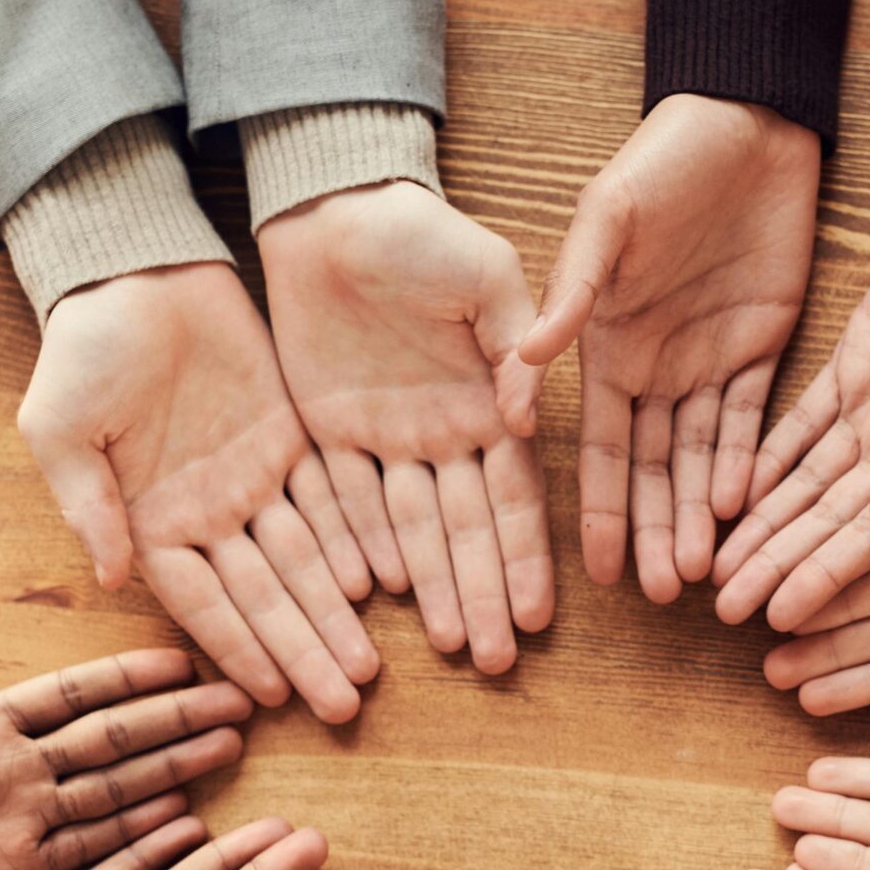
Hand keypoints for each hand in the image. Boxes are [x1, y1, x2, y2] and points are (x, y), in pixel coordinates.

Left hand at [0, 639, 248, 869]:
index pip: (67, 696)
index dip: (126, 678)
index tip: (185, 661)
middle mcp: (6, 775)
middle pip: (109, 740)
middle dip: (174, 720)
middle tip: (240, 701)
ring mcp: (12, 829)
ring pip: (113, 793)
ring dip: (172, 770)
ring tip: (229, 749)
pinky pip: (84, 854)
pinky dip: (136, 839)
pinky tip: (183, 821)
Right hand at [19, 264, 380, 722]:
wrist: (132, 269)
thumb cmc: (81, 349)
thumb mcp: (60, 426)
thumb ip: (87, 503)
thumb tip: (111, 577)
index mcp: (150, 523)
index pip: (203, 603)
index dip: (239, 648)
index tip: (273, 697)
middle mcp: (208, 514)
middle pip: (265, 596)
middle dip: (304, 650)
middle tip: (346, 704)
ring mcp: (252, 479)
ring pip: (305, 560)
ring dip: (336, 614)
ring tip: (369, 668)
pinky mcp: (290, 437)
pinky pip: (330, 498)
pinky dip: (354, 541)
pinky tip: (381, 585)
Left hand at [259, 182, 553, 673]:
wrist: (333, 206)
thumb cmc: (420, 231)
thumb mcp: (486, 274)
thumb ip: (514, 344)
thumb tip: (525, 418)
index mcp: (489, 403)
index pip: (515, 497)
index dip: (528, 557)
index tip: (542, 614)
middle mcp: (443, 435)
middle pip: (466, 532)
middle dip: (484, 596)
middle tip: (496, 662)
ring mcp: (386, 440)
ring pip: (410, 531)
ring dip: (432, 589)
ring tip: (452, 646)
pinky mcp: (327, 433)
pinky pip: (344, 502)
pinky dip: (361, 547)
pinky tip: (380, 596)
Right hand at [515, 95, 819, 600]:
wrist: (744, 121)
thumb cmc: (660, 161)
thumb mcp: (604, 220)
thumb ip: (571, 293)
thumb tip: (524, 364)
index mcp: (605, 345)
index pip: (601, 446)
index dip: (600, 509)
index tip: (597, 573)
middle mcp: (653, 366)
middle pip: (653, 468)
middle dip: (656, 531)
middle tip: (664, 596)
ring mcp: (708, 360)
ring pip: (704, 457)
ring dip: (699, 515)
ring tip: (703, 575)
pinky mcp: (762, 345)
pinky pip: (754, 419)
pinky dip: (747, 464)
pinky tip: (741, 511)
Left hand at [712, 127, 869, 631]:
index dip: (826, 579)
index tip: (778, 619)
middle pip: (828, 519)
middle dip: (778, 564)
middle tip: (722, 609)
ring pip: (806, 480)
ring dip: (764, 523)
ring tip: (716, 567)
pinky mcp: (855, 364)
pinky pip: (799, 424)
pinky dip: (765, 459)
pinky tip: (729, 495)